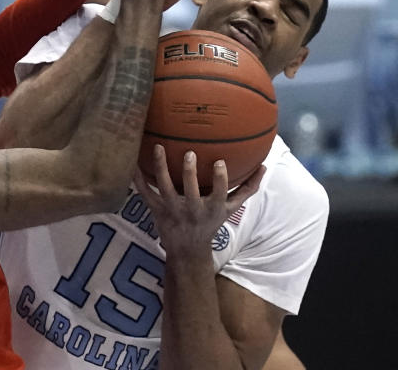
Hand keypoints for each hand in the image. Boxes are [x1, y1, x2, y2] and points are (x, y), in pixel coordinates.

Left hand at [134, 145, 264, 255]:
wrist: (187, 250)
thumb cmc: (211, 223)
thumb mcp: (230, 209)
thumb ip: (247, 188)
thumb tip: (264, 166)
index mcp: (211, 208)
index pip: (218, 193)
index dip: (219, 178)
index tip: (219, 161)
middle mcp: (191, 209)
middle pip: (189, 190)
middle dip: (189, 172)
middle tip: (189, 153)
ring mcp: (171, 209)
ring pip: (164, 187)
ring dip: (161, 167)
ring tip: (158, 147)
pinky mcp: (155, 209)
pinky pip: (144, 191)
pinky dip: (137, 177)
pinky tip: (132, 158)